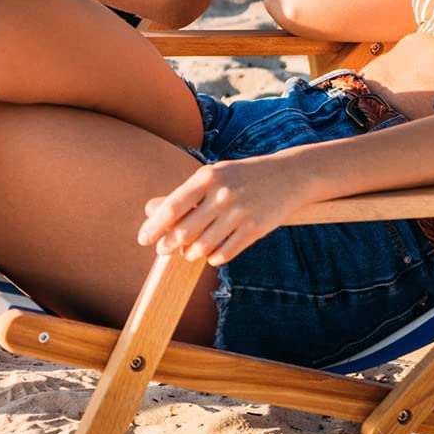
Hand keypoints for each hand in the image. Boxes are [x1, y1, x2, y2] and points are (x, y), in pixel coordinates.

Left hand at [138, 155, 307, 266]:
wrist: (289, 175)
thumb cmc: (243, 176)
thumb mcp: (215, 175)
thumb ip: (185, 193)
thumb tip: (150, 210)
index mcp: (208, 177)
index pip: (171, 208)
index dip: (153, 227)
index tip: (143, 240)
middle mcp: (222, 194)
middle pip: (183, 232)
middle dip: (168, 245)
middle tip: (164, 250)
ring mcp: (239, 213)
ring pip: (202, 247)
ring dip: (191, 254)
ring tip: (190, 251)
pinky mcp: (254, 230)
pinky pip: (223, 254)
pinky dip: (213, 258)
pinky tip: (212, 253)